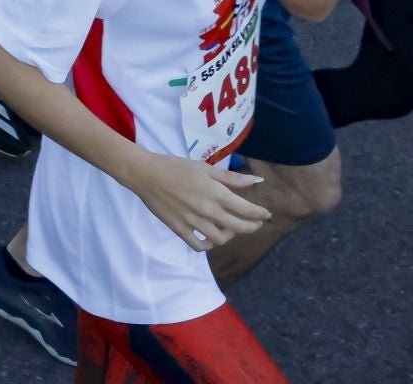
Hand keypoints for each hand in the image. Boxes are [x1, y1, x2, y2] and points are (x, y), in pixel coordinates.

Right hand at [125, 151, 269, 252]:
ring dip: (230, 235)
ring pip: (220, 239)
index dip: (260, 214)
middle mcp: (208, 210)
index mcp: (216, 193)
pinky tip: (210, 238)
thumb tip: (257, 182)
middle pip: (238, 228)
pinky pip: (199, 246)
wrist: (146, 173)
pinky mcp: (179, 229)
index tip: (266, 215)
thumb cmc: (176, 166)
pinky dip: (208, 245)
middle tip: (255, 223)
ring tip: (229, 228)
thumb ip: (232, 178)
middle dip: (251, 227)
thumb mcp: (205, 168)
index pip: (247, 210)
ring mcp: (193, 222)